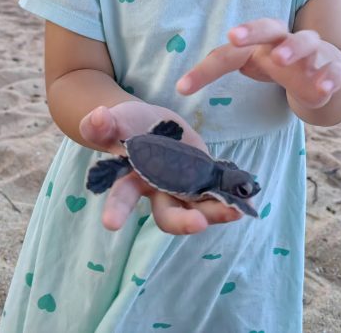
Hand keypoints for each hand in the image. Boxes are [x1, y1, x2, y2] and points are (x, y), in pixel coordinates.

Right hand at [79, 102, 241, 234]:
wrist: (149, 123)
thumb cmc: (127, 125)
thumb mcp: (116, 120)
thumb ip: (103, 124)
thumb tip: (97, 116)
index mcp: (132, 179)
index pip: (122, 196)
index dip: (116, 210)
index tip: (110, 224)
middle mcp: (158, 191)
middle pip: (167, 215)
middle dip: (180, 222)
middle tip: (196, 224)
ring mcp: (182, 188)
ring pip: (197, 210)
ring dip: (215, 213)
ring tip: (233, 213)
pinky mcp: (201, 179)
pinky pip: (215, 195)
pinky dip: (228, 199)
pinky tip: (243, 202)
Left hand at [177, 18, 340, 109]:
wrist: (328, 70)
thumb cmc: (280, 63)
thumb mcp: (252, 63)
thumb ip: (225, 65)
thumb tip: (184, 80)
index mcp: (262, 38)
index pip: (231, 50)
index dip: (206, 69)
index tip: (183, 87)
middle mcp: (287, 38)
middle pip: (268, 27)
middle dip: (251, 30)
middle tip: (233, 36)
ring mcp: (313, 51)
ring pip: (305, 42)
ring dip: (292, 48)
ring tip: (280, 59)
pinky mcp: (335, 68)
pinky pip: (334, 70)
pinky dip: (329, 78)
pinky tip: (322, 89)